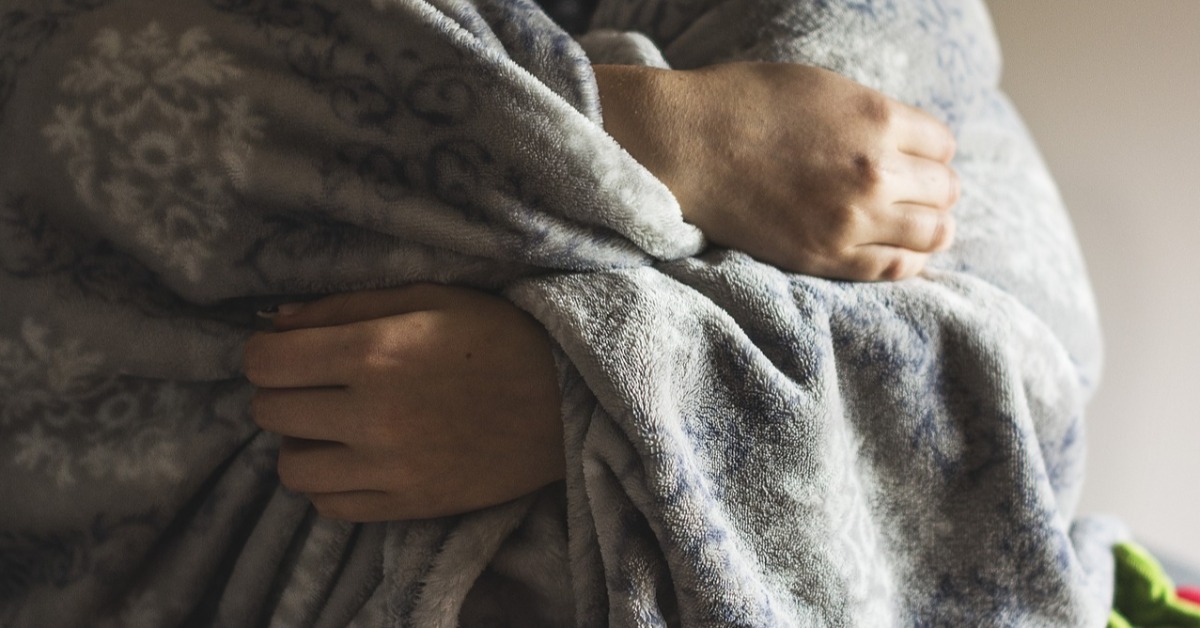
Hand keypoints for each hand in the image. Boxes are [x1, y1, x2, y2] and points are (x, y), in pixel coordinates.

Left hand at [242, 284, 563, 520]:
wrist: (567, 399)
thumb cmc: (500, 336)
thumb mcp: (430, 297)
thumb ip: (348, 305)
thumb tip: (276, 322)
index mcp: (375, 353)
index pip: (264, 362)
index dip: (266, 350)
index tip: (286, 348)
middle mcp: (373, 416)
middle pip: (269, 412)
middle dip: (280, 390)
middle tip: (313, 381)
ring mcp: (390, 469)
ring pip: (291, 469)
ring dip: (299, 441)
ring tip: (329, 424)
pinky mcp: (409, 505)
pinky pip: (330, 507)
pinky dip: (329, 482)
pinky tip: (352, 457)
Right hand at [594, 62, 958, 279]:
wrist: (686, 145)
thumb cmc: (745, 104)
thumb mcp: (823, 87)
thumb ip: (872, 115)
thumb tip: (906, 142)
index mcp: (878, 119)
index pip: (943, 145)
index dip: (929, 151)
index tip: (914, 158)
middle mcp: (875, 171)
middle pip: (944, 190)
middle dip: (934, 188)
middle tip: (916, 192)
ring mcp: (852, 219)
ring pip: (932, 233)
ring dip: (931, 227)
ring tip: (918, 225)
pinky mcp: (825, 255)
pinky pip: (894, 268)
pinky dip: (908, 261)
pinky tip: (901, 253)